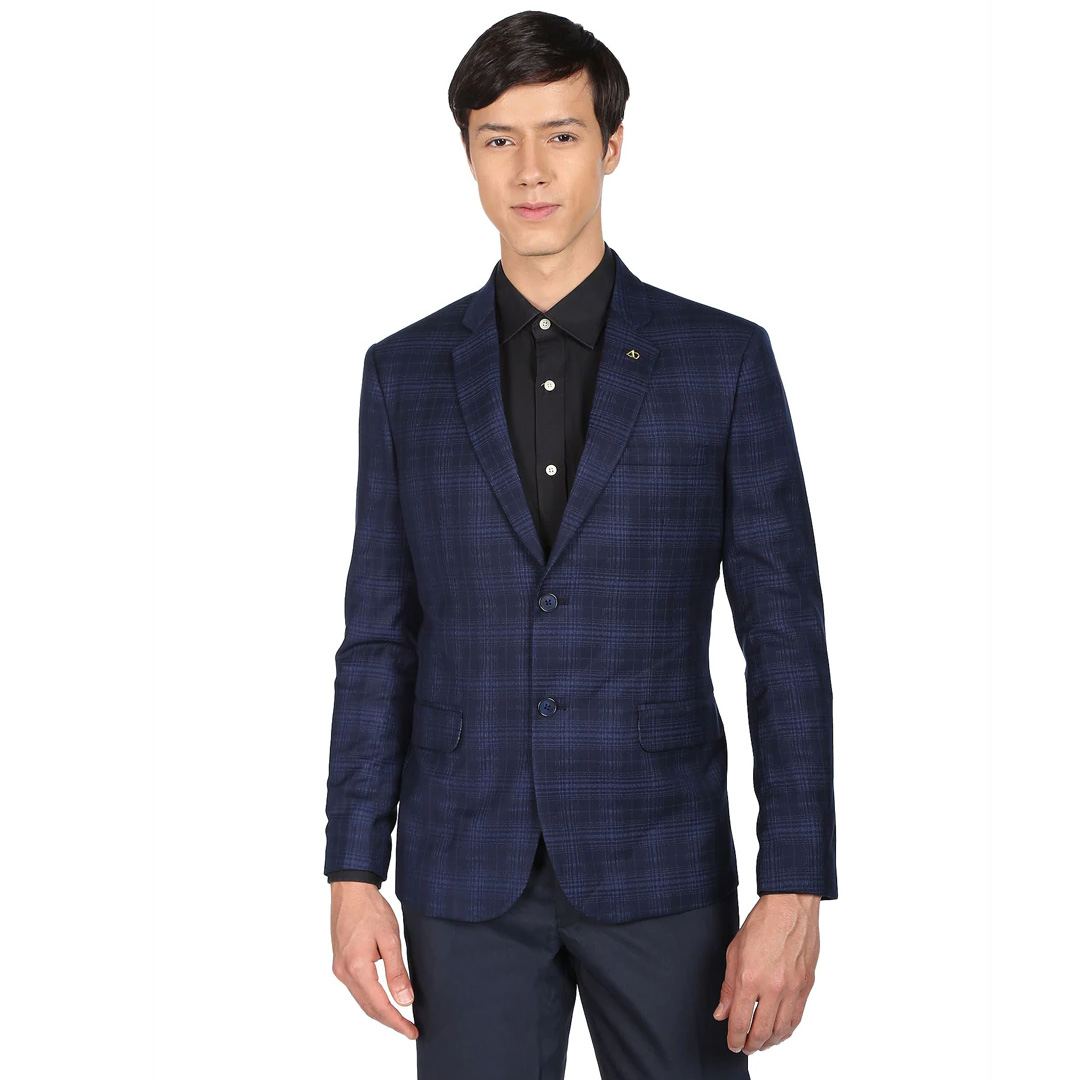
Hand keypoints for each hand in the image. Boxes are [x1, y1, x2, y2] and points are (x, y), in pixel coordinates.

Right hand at [330, 881, 417, 1039]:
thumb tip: (405, 1001)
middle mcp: (344, 973)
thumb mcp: (390, 939)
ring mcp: (340, 969)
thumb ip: (397, 972)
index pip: (380, 1006)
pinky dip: (371, 999)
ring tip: (400, 1019)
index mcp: (357, 968)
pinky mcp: (340, 963)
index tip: (412, 1032)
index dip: (397, 1022)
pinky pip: (357, 989)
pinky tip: (384, 999)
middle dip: (390, 1021)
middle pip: (369, 1008)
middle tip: (410, 1029)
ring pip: (362, 1000)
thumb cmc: (371, 910)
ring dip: (380, 1012)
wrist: (351, 891)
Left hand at [713, 892, 819, 1053]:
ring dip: (770, 1042)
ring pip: (782, 1029)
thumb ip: (728, 987)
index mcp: (750, 978)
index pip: (740, 1021)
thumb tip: (721, 1012)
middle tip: (745, 1047)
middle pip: (762, 1031)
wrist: (790, 907)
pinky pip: (797, 1017)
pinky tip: (779, 1031)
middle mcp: (773, 987)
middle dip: (751, 1044)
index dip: (734, 1038)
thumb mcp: (734, 952)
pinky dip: (787, 1030)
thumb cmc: (762, 923)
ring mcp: (793, 988)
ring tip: (761, 1043)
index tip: (732, 1043)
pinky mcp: (807, 985)